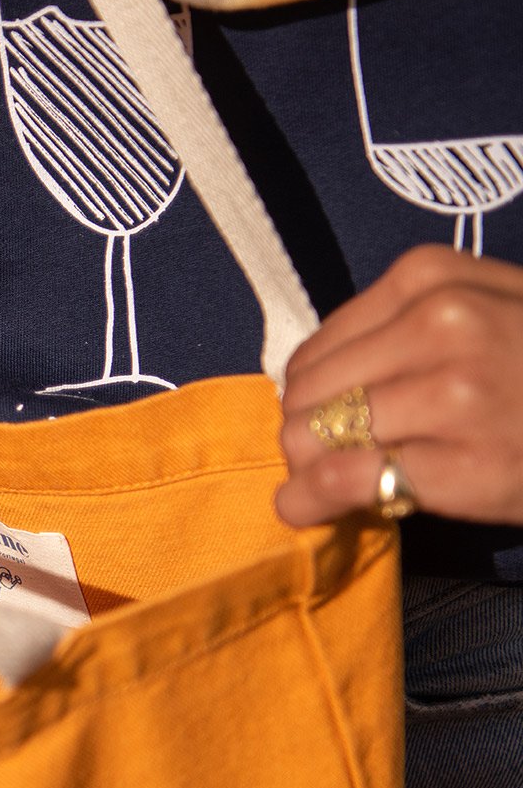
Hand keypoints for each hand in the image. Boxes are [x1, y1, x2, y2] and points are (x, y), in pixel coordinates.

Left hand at [276, 244, 522, 527]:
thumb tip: (307, 384)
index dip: (309, 394)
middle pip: (305, 392)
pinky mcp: (459, 461)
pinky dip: (307, 501)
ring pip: (310, 435)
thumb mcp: (484, 312)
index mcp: (433, 278)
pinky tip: (303, 509)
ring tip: (327, 484)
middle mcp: (438, 323)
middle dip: (303, 432)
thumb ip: (401, 331)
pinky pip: (341, 480)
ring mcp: (451, 392)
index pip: (317, 347)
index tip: (323, 419)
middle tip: (326, 459)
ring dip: (305, 468)